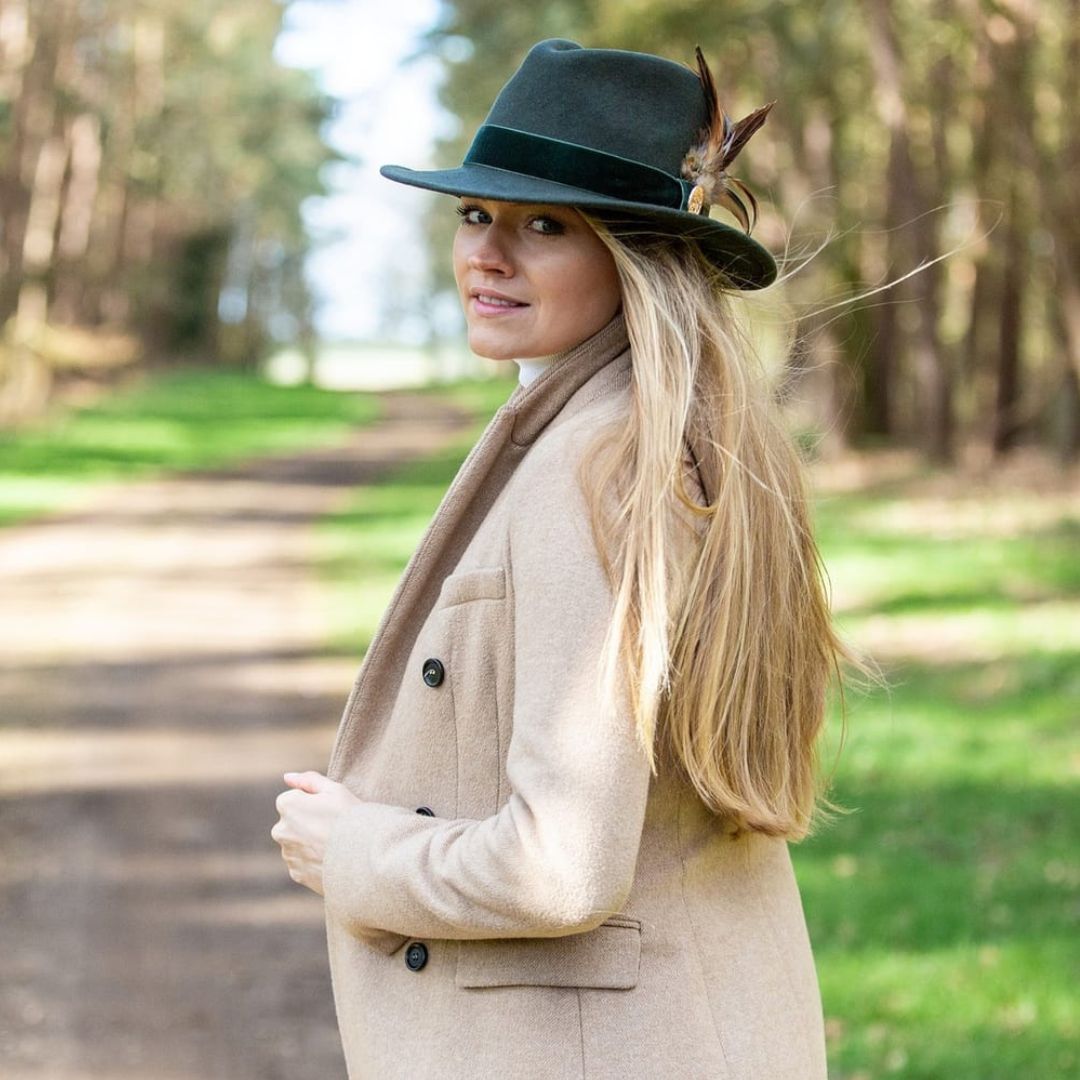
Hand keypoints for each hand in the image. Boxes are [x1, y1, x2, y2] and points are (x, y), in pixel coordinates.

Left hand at [271, 770, 362, 895]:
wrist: (364, 857)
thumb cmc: (351, 818)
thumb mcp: (335, 790)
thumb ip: (308, 780)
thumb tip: (287, 777)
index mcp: (287, 805)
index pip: (294, 798)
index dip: (314, 802)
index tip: (331, 809)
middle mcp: (280, 830)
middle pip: (293, 822)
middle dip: (308, 822)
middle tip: (334, 826)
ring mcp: (288, 854)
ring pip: (298, 843)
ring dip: (310, 842)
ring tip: (335, 844)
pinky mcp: (296, 873)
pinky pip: (303, 862)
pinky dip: (314, 860)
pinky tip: (331, 859)